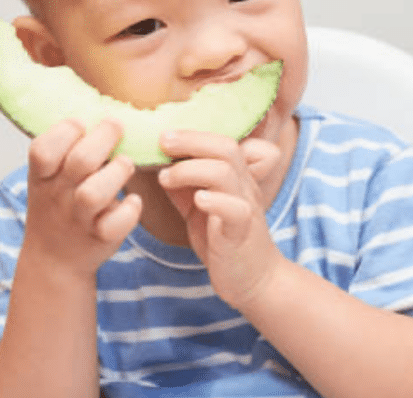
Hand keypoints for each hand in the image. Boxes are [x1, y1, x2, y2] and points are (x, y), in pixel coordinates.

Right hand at [21, 118, 141, 280]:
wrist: (54, 258)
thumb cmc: (57, 205)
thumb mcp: (48, 176)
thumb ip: (65, 148)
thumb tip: (99, 111)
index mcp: (42, 176)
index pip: (42, 149)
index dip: (65, 130)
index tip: (82, 123)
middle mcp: (58, 196)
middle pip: (80, 162)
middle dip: (104, 138)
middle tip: (117, 128)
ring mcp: (78, 218)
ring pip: (94, 193)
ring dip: (118, 172)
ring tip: (125, 164)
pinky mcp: (100, 237)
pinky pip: (116, 224)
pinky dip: (129, 209)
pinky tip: (132, 201)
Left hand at [157, 131, 284, 309]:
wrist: (254, 280)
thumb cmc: (224, 240)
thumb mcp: (200, 206)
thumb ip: (185, 184)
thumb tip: (158, 163)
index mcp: (235, 177)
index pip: (222, 140)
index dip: (194, 133)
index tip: (164, 135)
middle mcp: (244, 186)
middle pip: (226, 147)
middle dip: (191, 141)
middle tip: (163, 142)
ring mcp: (246, 208)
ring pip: (226, 173)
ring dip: (191, 169)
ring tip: (166, 178)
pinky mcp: (242, 232)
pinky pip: (235, 210)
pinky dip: (215, 201)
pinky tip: (197, 201)